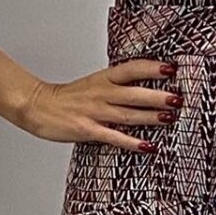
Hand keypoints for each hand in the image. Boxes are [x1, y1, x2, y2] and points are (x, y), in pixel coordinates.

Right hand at [20, 60, 182, 146]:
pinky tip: (148, 146)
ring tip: (170, 118)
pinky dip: (132, 142)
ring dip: (151, 117)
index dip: (152, 68)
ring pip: (128, 114)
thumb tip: (143, 89)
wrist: (36, 105)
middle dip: (158, 96)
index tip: (172, 69)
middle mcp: (101, 93)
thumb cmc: (66, 98)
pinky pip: (114, 136)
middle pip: (135, 93)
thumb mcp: (93, 84)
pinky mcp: (88, 130)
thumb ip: (116, 86)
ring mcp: (95, 112)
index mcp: (103, 78)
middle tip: (179, 98)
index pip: (132, 69)